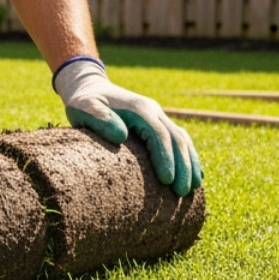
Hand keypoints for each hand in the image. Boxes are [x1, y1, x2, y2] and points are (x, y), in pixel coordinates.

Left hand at [53, 57, 202, 195]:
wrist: (90, 87)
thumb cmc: (84, 102)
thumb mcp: (84, 107)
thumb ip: (99, 119)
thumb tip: (121, 136)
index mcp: (139, 109)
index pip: (159, 135)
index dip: (165, 158)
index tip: (167, 181)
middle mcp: (154, 111)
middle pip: (177, 138)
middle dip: (183, 166)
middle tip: (182, 192)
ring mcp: (158, 116)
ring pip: (182, 139)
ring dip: (190, 163)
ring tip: (192, 189)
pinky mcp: (158, 123)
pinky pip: (179, 140)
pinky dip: (188, 157)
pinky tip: (194, 176)